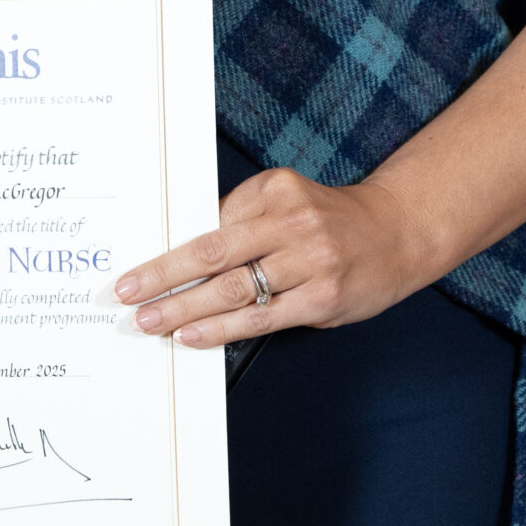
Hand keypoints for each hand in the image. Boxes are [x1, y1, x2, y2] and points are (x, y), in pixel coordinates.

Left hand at [112, 166, 420, 349]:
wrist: (398, 233)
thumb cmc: (331, 221)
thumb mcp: (288, 201)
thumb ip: (243, 220)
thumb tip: (185, 255)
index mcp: (276, 190)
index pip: (210, 223)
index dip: (169, 250)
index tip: (136, 268)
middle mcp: (292, 222)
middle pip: (212, 252)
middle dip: (163, 276)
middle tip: (128, 294)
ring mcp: (309, 262)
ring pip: (232, 289)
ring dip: (184, 308)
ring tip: (151, 320)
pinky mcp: (320, 299)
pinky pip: (260, 317)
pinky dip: (220, 328)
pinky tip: (193, 334)